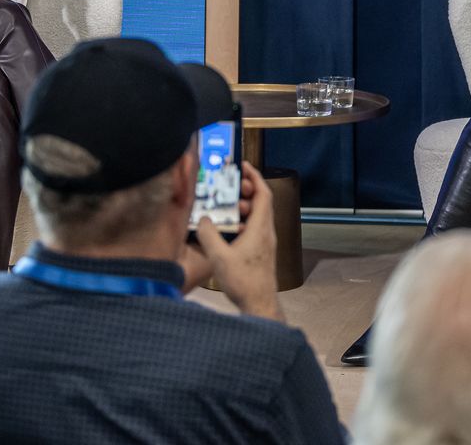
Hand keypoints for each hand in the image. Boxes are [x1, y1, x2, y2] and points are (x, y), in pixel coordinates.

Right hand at [194, 164, 282, 322]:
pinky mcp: (262, 252)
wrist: (259, 303)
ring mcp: (266, 242)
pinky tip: (230, 229)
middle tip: (230, 185)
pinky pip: (255, 228)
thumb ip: (209, 235)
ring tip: (227, 206)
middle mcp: (267, 232)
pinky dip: (244, 221)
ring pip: (258, 216)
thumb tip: (204, 219)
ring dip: (244, 207)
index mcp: (260, 228)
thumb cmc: (243, 281)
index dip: (255, 177)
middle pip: (261, 202)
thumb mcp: (219, 257)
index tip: (244, 167)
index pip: (263, 194)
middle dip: (246, 190)